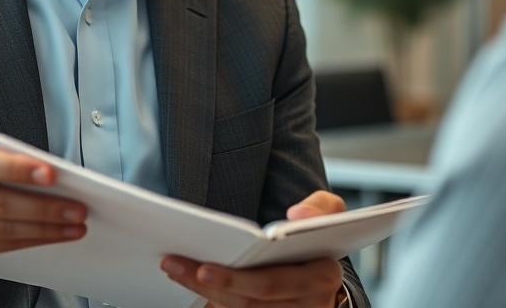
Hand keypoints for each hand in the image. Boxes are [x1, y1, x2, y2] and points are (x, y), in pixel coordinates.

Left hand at [160, 191, 346, 307]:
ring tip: (174, 268)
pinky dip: (213, 300)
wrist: (327, 270)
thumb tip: (295, 215)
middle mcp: (306, 306)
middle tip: (172, 264)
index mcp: (321, 278)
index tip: (204, 266)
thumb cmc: (322, 238)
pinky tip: (191, 281)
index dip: (235, 278)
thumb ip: (320, 208)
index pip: (272, 282)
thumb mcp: (333, 215)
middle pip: (247, 300)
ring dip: (203, 292)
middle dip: (207, 283)